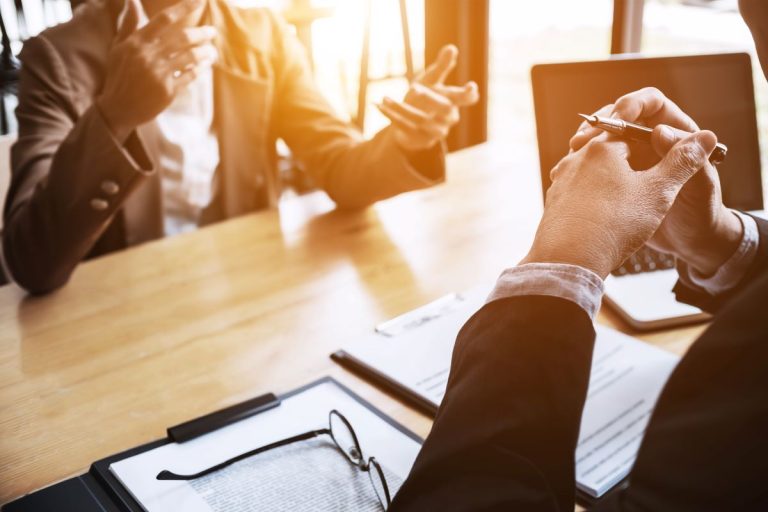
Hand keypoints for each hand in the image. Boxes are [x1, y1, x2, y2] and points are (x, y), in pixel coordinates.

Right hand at [95, 0, 217, 141]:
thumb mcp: (119, 47)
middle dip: (202, 33)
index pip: (165, 19)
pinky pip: (190, 75)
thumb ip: (129, 24)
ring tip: (212, 51)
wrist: (118, 108)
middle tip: (212, 31)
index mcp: (137, 42)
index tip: (201, 1)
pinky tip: (205, 65)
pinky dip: (200, 69)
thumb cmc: (119, 75)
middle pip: (183, 38)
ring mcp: (159, 74)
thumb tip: (132, 0)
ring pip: (190, 57)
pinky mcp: (168, 91)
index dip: (184, 8)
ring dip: (205, 52)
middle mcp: (148, 56)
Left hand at [376, 45, 478, 151]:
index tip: (470, 86)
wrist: (412, 124)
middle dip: (429, 98)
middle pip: (444, 108)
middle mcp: (448, 118)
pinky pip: (404, 127)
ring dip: (401, 108)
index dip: (470, 93)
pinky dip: (390, 116)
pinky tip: (378, 105)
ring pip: (420, 119)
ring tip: (386, 97)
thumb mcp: (432, 81)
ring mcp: (434, 131)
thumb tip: (452, 48)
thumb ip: (442, 66)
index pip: (468, 98)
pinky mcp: (418, 139)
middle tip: (413, 89)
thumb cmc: (426, 98)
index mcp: (454, 102)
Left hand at [521, 130, 717, 278]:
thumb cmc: (615, 224)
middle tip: (649, 170)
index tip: (665, 146)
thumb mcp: (658, 192)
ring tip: (629, 193)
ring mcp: (561, 180)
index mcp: (601, 147)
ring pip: (592, 167)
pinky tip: (606, 210)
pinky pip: (578, 187)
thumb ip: (682, 162)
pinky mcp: (554, 202)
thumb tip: (704, 137)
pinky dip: (595, 193)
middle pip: (609, 145)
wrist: (569, 261)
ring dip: (612, 175)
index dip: (651, 133)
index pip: (629, 125)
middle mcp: (574, 158)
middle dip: (631, 154)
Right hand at [570, 88, 741, 274]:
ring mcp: (632, 160)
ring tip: (575, 149)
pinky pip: (595, 163)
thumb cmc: (700, 214)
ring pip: (604, 140)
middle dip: (601, 123)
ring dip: (587, 141)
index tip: (619, 116)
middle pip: (621, 117)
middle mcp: (651, 143)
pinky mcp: (617, 179)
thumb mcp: (699, 188)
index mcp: (676, 135)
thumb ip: (686, 160)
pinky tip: (570, 172)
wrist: (689, 243)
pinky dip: (581, 164)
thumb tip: (661, 131)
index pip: (652, 104)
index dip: (634, 105)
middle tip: (584, 138)